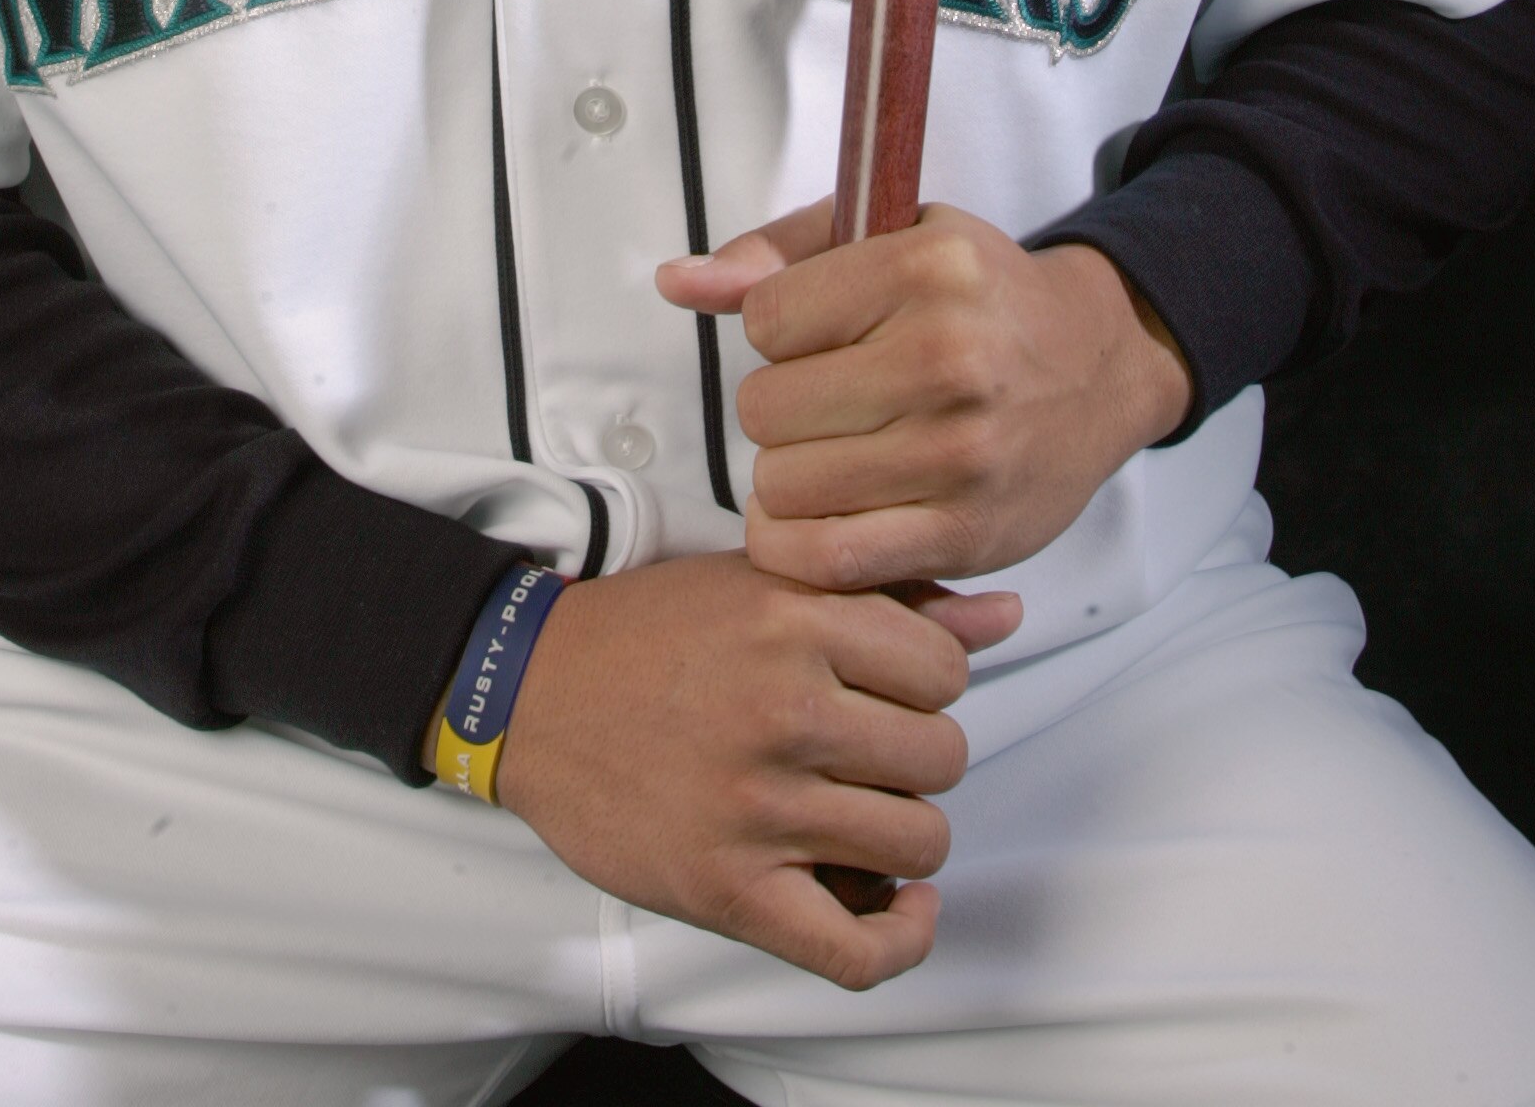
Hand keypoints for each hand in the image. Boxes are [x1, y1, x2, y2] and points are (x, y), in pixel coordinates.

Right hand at [492, 548, 1020, 990]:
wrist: (529, 693)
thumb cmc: (652, 635)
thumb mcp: (764, 586)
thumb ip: (890, 600)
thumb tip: (1006, 616)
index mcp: (793, 617)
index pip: (945, 669)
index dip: (929, 683)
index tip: (889, 690)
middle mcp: (783, 707)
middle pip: (942, 757)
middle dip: (918, 757)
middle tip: (867, 753)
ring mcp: (756, 804)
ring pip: (917, 842)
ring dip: (903, 834)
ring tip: (861, 813)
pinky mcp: (727, 887)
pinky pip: (858, 948)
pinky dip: (898, 938)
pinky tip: (894, 904)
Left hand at [659, 204, 1193, 591]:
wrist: (1098, 364)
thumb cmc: (979, 296)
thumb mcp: (891, 236)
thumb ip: (776, 256)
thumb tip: (674, 281)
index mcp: (926, 269)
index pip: (767, 319)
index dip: (776, 329)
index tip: (820, 333)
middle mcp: (947, 358)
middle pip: (766, 408)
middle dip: (780, 406)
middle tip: (829, 400)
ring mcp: (959, 453)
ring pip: (784, 485)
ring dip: (789, 476)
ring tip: (831, 453)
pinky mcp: (964, 532)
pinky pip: (829, 558)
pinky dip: (799, 546)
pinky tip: (820, 514)